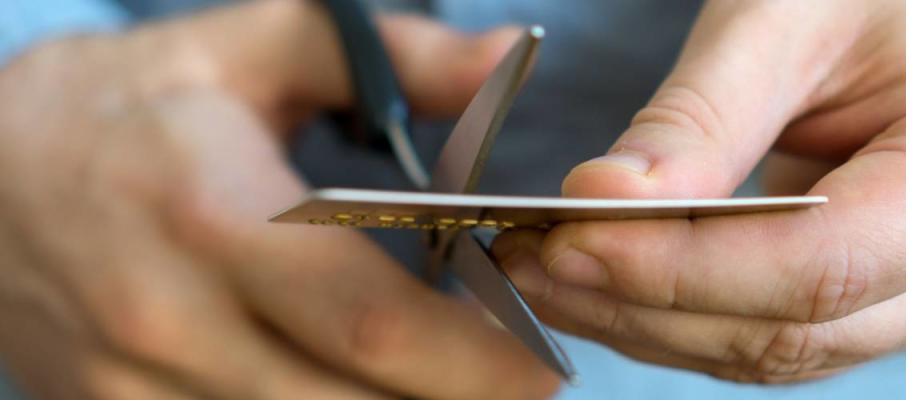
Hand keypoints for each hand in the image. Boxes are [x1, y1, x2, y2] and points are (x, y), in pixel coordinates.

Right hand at [0, 1, 557, 397]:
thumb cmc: (130, 104)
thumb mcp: (256, 48)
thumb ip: (395, 58)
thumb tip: (508, 61)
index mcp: (214, 215)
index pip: (367, 318)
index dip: (470, 360)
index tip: (540, 367)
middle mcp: (171, 318)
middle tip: (516, 385)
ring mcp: (135, 385)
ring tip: (441, 383)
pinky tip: (353, 386)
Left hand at [495, 0, 905, 382]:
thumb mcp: (793, 18)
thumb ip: (703, 117)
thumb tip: (600, 200)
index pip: (818, 265)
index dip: (680, 269)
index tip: (567, 241)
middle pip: (789, 329)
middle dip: (641, 303)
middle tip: (529, 258)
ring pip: (768, 348)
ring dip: (642, 320)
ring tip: (543, 269)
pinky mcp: (864, 297)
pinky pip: (764, 332)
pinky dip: (672, 315)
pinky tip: (599, 279)